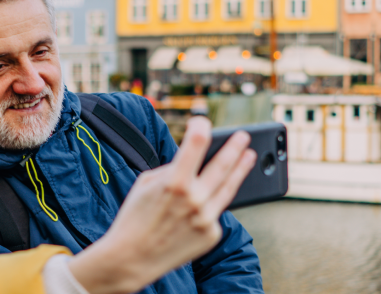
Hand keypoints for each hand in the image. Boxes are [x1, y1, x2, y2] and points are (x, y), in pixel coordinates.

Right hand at [67, 116, 256, 293]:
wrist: (131, 257)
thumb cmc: (135, 217)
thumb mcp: (146, 184)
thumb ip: (173, 170)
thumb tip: (194, 163)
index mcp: (175, 182)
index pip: (196, 145)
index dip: (201, 128)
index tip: (203, 122)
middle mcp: (195, 200)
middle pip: (222, 166)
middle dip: (234, 148)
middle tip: (244, 136)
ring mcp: (206, 219)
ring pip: (229, 189)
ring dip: (240, 170)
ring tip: (249, 157)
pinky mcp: (211, 235)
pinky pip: (214, 214)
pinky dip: (209, 206)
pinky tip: (204, 203)